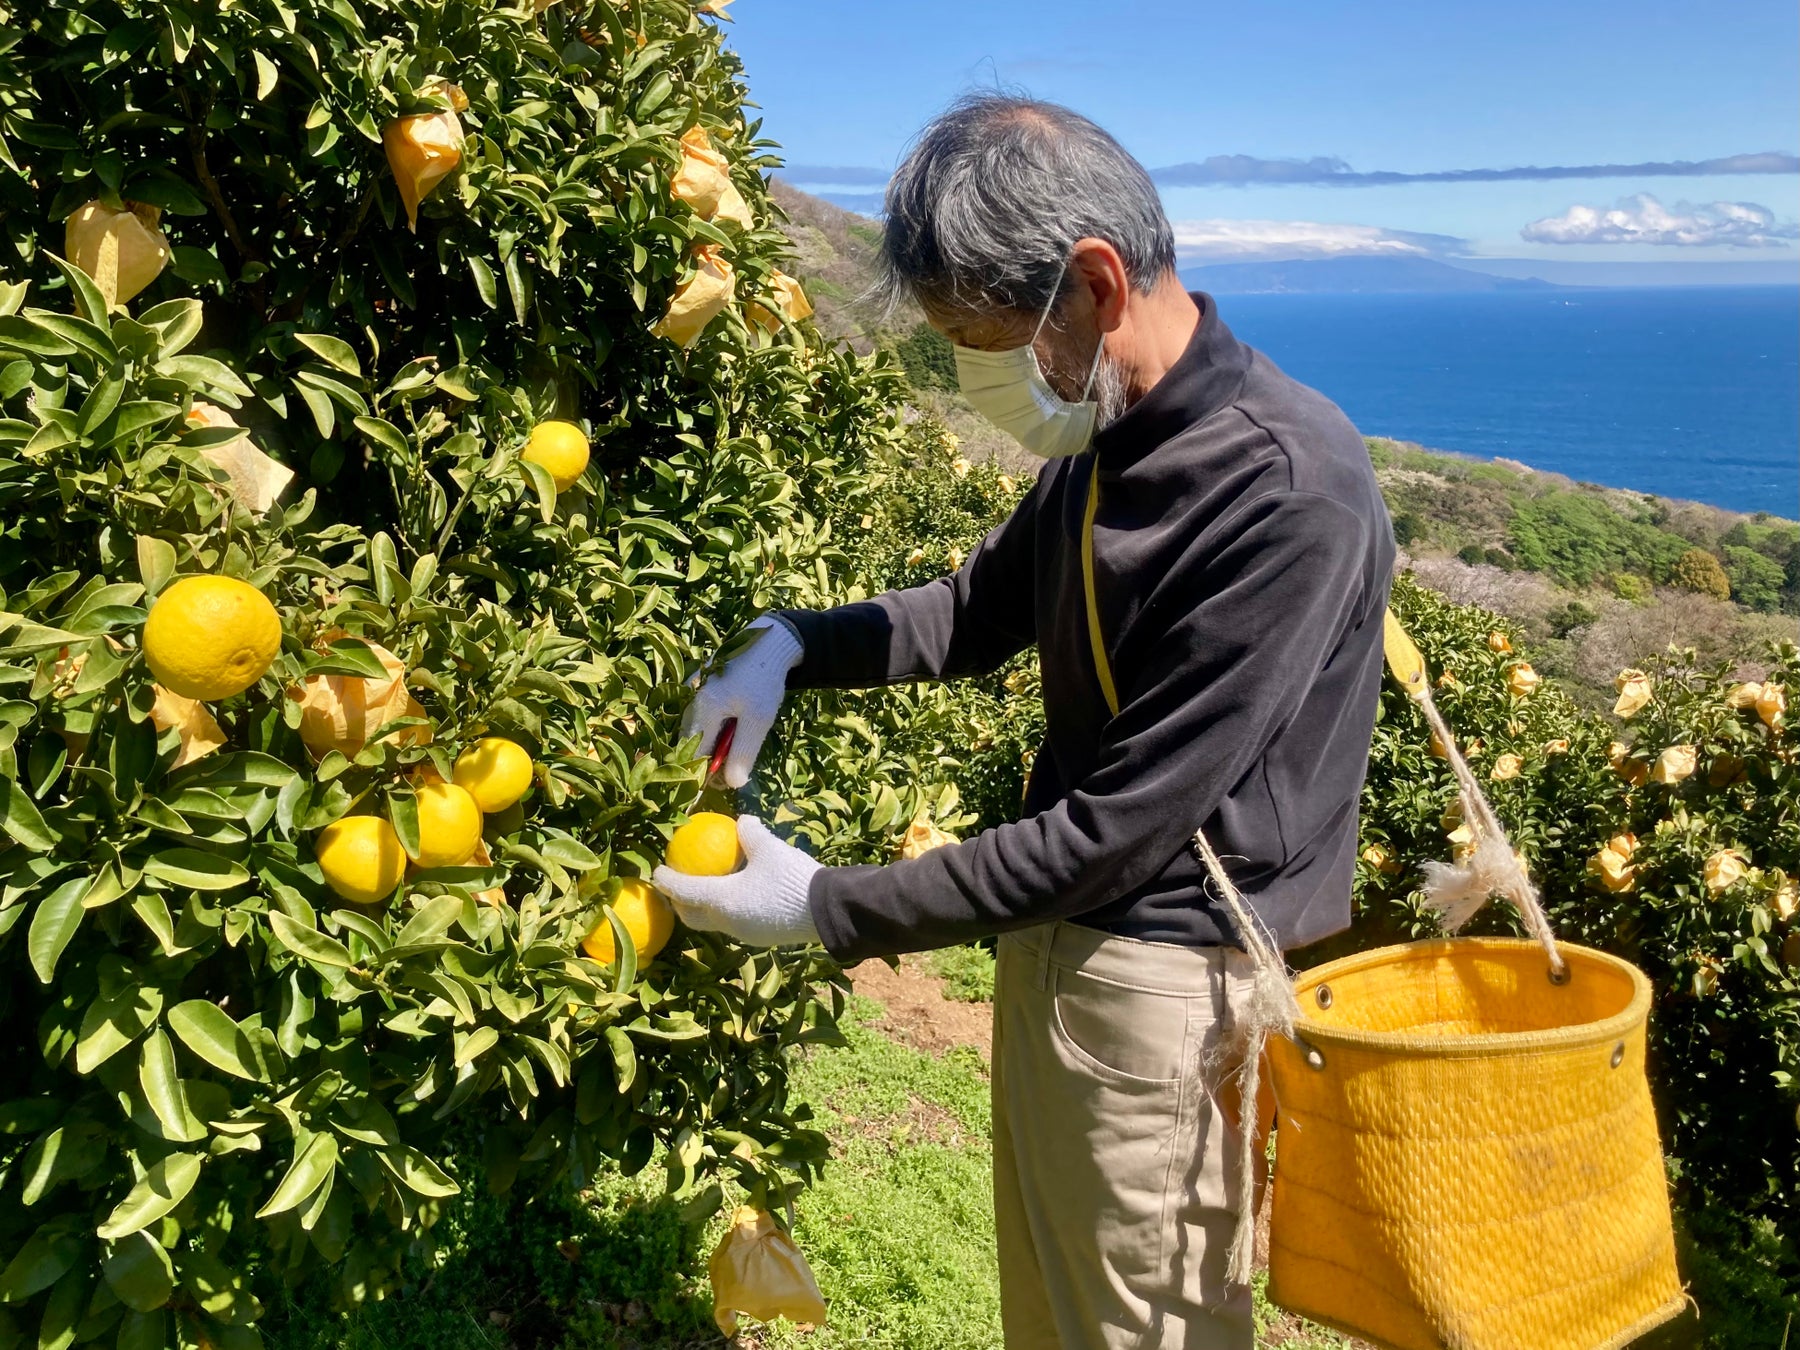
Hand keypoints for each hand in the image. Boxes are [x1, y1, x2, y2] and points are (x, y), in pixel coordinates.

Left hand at [653, 817, 821, 946]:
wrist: (827, 910)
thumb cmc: (792, 877)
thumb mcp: (769, 847)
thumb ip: (749, 833)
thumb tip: (741, 821)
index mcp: (722, 901)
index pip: (684, 891)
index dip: (667, 880)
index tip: (656, 870)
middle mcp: (727, 922)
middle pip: (693, 916)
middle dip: (680, 902)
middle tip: (677, 882)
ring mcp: (744, 933)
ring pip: (714, 922)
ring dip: (704, 907)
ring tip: (706, 887)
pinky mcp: (760, 936)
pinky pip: (734, 922)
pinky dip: (726, 909)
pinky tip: (738, 894)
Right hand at [682, 617, 802, 788]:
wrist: (769, 644)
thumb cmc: (764, 682)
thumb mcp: (758, 721)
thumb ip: (743, 752)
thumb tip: (732, 784)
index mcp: (703, 710)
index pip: (693, 754)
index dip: (706, 773)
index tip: (726, 782)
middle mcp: (693, 703)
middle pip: (693, 742)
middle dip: (711, 758)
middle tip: (735, 765)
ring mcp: (696, 694)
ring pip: (698, 730)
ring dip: (715, 743)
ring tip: (739, 741)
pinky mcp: (703, 689)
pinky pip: (703, 717)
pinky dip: (716, 729)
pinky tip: (735, 726)